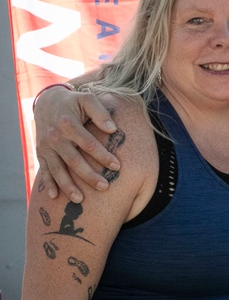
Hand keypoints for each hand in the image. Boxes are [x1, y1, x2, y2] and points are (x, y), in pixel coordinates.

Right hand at [34, 86, 118, 202]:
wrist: (47, 101)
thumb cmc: (74, 102)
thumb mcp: (87, 100)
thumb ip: (101, 113)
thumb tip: (113, 129)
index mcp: (68, 124)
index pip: (88, 144)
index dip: (103, 156)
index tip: (117, 166)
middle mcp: (55, 137)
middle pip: (73, 161)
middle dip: (89, 176)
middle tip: (105, 187)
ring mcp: (46, 147)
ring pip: (57, 169)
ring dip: (68, 186)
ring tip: (80, 199)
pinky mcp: (41, 152)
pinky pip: (44, 170)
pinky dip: (48, 183)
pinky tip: (54, 196)